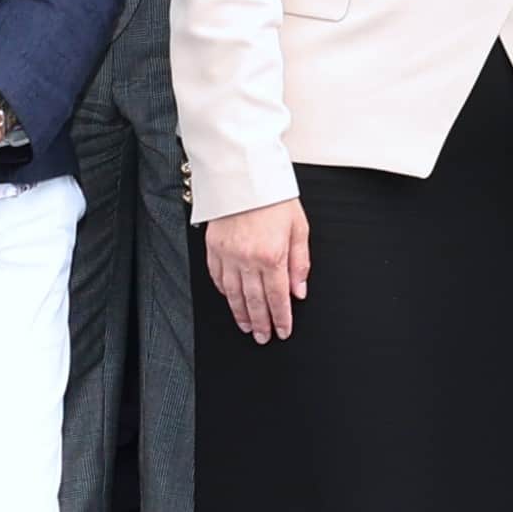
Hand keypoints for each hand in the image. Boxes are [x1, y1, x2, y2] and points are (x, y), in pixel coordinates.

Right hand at [208, 200, 311, 341]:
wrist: (245, 173)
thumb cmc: (274, 197)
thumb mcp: (299, 227)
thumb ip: (300, 262)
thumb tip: (299, 291)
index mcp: (272, 255)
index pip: (278, 296)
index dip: (281, 318)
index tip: (283, 331)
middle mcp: (247, 259)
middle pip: (254, 300)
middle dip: (261, 322)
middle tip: (264, 337)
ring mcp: (227, 254)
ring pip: (234, 294)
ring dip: (241, 313)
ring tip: (248, 327)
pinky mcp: (212, 247)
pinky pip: (217, 278)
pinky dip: (225, 292)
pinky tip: (231, 300)